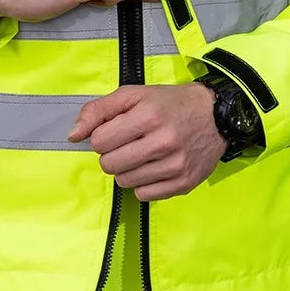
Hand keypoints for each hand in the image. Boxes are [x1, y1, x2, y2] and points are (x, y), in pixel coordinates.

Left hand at [68, 83, 227, 201]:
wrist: (216, 116)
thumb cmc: (169, 103)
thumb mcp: (133, 95)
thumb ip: (98, 110)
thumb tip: (73, 136)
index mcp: (148, 116)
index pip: (99, 142)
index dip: (103, 137)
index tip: (117, 131)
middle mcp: (163, 142)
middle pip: (109, 165)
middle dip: (112, 154)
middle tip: (129, 144)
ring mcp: (175, 166)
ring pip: (124, 182)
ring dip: (127, 169)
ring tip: (142, 155)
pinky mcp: (184, 183)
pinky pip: (144, 195)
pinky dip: (144, 183)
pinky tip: (154, 167)